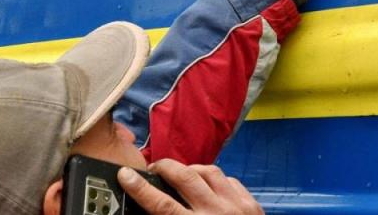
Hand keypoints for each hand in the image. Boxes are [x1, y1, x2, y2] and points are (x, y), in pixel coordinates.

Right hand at [118, 161, 262, 214]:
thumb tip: (154, 211)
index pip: (162, 205)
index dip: (140, 188)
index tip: (125, 175)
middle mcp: (216, 213)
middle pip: (185, 177)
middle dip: (164, 167)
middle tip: (152, 168)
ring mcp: (237, 206)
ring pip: (209, 171)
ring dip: (191, 170)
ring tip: (180, 174)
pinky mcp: (252, 204)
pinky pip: (229, 181)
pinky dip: (216, 179)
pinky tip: (208, 185)